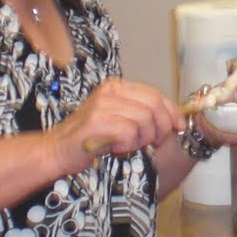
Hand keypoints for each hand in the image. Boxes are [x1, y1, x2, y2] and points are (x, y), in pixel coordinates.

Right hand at [57, 77, 181, 163]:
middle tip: (153, 142)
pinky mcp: (97, 121)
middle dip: (160, 127)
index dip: (171, 111)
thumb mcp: (118, 119)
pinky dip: (127, 145)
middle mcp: (110, 91)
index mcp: (116, 86)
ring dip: (141, 139)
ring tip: (127, 145)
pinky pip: (130, 133)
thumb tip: (174, 119)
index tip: (179, 126)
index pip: (155, 94)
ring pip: (144, 120)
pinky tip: (115, 148)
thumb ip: (141, 114)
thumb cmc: (91, 137)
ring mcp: (102, 105)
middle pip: (154, 106)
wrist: (57, 150)